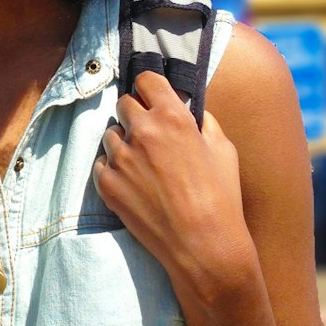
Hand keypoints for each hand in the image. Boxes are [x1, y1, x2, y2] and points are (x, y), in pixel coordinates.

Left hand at [92, 70, 255, 287]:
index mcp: (172, 116)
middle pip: (124, 104)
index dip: (149, 87)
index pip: (145, 80)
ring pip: (111, 134)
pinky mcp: (106, 183)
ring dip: (124, 142)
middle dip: (135, 114)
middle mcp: (142, 131)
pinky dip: (114, 168)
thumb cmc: (220, 197)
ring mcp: (120, 158)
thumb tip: (191, 112)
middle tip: (149, 133)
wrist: (203, 245)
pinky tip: (134, 183)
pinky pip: (102, 163)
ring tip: (143, 164)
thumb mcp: (224, 150)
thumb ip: (204, 123)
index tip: (151, 96)